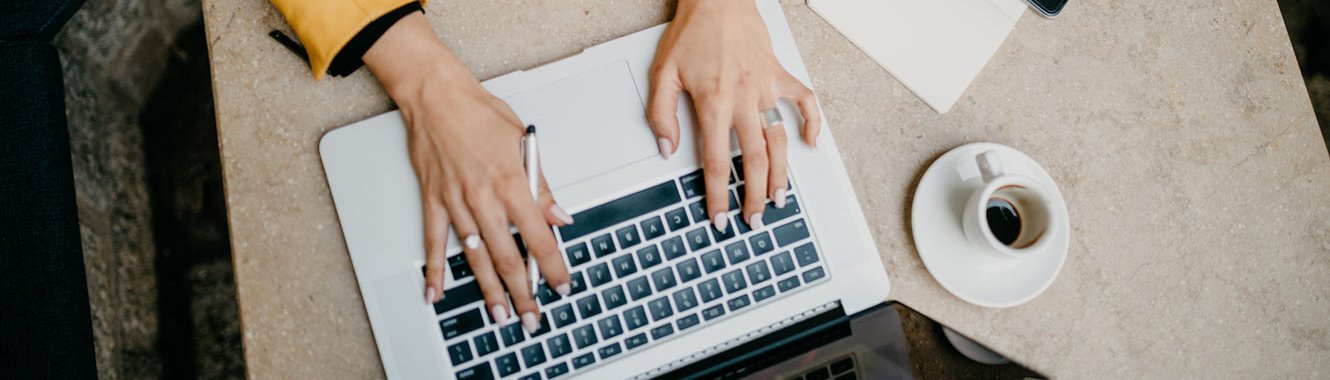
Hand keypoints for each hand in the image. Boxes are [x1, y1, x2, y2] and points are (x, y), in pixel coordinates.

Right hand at [364, 14, 573, 331]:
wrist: (436, 98)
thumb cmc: (479, 114)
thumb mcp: (523, 144)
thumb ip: (542, 187)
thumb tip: (559, 217)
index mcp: (512, 184)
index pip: (539, 237)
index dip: (552, 267)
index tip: (561, 286)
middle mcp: (484, 199)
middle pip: (508, 256)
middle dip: (523, 292)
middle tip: (532, 318)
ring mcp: (456, 204)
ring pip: (475, 257)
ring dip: (488, 290)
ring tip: (500, 315)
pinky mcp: (434, 202)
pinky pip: (434, 243)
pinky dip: (435, 271)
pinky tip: (436, 293)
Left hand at [648, 0, 821, 231]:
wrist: (717, 0)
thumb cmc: (692, 33)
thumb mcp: (663, 73)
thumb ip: (661, 114)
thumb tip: (667, 149)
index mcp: (714, 102)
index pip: (715, 160)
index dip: (717, 194)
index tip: (720, 217)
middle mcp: (744, 99)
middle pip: (753, 158)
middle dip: (753, 195)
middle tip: (754, 219)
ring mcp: (766, 88)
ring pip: (779, 139)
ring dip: (780, 173)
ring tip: (778, 198)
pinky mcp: (779, 75)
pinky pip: (804, 101)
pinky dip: (812, 122)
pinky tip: (811, 143)